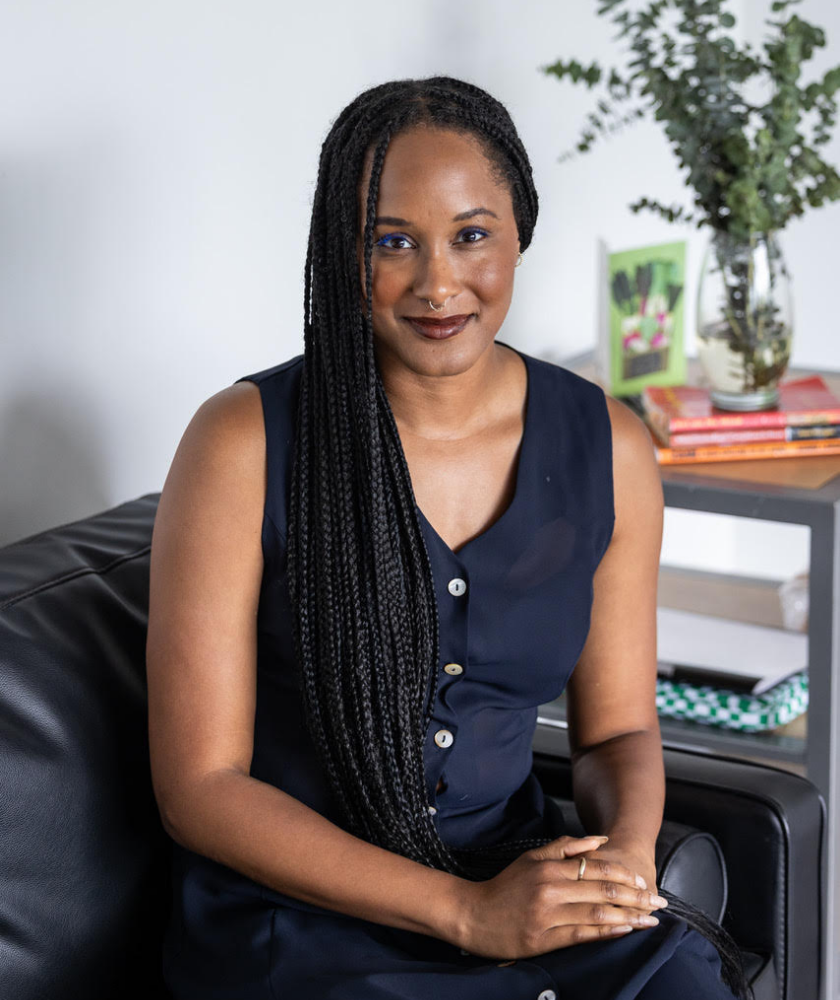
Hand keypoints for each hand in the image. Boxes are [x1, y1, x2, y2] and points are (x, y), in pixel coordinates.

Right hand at [453, 834, 668, 959]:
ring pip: (597, 914)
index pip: (596, 868)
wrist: (473, 914)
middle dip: (636, 897)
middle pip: (602, 891)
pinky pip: (582, 935)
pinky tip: (625, 932)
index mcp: (549, 867)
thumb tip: (600, 840)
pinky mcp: (544, 939)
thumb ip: (565, 847)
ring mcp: (548, 915)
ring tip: (651, 919)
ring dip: (629, 917)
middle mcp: (551, 889)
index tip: (645, 883)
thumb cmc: (505, 886)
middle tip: (660, 902)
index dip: (624, 876)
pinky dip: (607, 933)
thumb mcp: (532, 857)